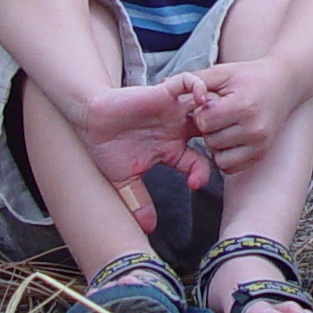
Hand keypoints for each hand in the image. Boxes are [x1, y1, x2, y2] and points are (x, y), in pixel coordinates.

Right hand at [72, 80, 213, 227]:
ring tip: (216, 121)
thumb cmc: (107, 148)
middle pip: (213, 131)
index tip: (195, 185)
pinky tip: (201, 98)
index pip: (201, 162)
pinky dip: (199, 87)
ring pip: (207, 105)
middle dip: (222, 137)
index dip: (204, 173)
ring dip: (216, 110)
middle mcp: (177, 129)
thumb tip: (147, 229)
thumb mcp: (125, 180)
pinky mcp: (163, 93)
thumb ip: (138, 202)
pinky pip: (188, 83)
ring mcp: (172, 111)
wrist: (90, 120)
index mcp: (172, 149)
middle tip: (220, 145)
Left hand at [168, 58, 291, 175]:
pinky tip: (230, 139)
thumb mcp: (223, 72)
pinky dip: (225, 156)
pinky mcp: (262, 153)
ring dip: (215, 145)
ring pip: (219, 157)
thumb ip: (196, 80)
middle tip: (217, 115)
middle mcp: (254, 128)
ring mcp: (260, 143)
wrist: (284, 84)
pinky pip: (231, 167)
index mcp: (243, 106)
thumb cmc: (250, 76)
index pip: (205, 122)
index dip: (200, 113)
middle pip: (211, 140)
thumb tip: (162, 85)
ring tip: (224, 126)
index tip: (209, 103)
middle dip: (207, 129)